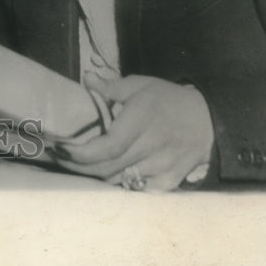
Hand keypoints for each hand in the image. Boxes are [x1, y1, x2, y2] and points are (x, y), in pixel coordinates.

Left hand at [54, 73, 214, 191]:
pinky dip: (117, 182)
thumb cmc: (170, 99)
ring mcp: (161, 168)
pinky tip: (102, 174)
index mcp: (140, 122)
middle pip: (108, 167)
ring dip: (94, 174)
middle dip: (77, 165)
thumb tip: (86, 77)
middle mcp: (150, 148)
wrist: (209, 120)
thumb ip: (112, 86)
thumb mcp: (142, 85)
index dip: (81, 153)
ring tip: (72, 164)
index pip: (107, 147)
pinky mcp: (169, 181)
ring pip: (119, 179)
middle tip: (56, 156)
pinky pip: (137, 188)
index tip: (60, 148)